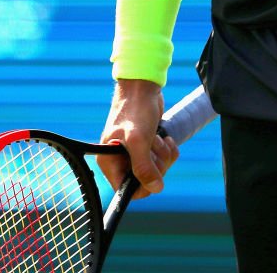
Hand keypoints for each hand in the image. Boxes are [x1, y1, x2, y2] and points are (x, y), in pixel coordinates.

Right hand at [97, 80, 179, 199]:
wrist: (143, 85)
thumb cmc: (136, 109)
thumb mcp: (139, 140)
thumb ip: (144, 167)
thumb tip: (155, 189)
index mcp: (109, 162)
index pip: (125, 191)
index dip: (143, 187)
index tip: (155, 177)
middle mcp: (120, 159)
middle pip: (144, 181)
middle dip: (156, 165)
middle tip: (156, 148)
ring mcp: (134, 152)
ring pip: (156, 169)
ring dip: (163, 155)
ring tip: (158, 138)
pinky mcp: (147, 144)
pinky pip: (162, 157)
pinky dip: (167, 149)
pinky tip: (165, 137)